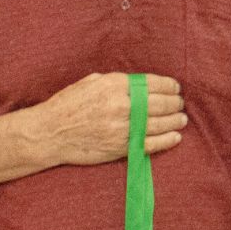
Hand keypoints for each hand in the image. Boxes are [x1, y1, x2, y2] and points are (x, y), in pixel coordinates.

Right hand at [33, 72, 184, 165]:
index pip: (153, 83)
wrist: (49, 133)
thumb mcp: (92, 82)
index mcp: (115, 85)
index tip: (176, 88)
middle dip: (175, 103)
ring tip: (181, 119)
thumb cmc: (68, 105)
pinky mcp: (120, 147)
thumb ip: (118, 82)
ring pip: (159, 124)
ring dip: (175, 121)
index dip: (169, 86)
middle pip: (160, 103)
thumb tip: (142, 84)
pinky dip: (167, 140)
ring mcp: (122, 128)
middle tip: (180, 104)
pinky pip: (151, 144)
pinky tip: (175, 137)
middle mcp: (121, 105)